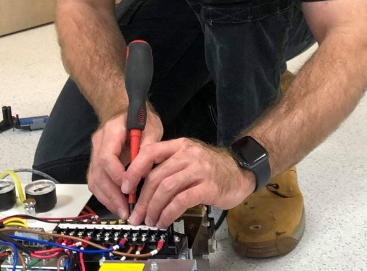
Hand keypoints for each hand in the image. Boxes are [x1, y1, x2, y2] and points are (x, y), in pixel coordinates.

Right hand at [87, 107, 162, 218]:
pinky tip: (116, 204)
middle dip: (111, 194)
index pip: (107, 157)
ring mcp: (94, 153)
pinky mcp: (96, 162)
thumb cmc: (141, 118)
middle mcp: (98, 143)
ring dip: (107, 198)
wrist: (126, 109)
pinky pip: (96, 181)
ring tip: (122, 212)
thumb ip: (148, 148)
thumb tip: (145, 174)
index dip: (117, 175)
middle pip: (98, 173)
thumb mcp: (152, 128)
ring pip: (94, 180)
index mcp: (111, 132)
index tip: (129, 189)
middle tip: (126, 210)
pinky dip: (105, 195)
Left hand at [122, 138, 255, 228]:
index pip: (150, 152)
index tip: (125, 188)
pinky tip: (164, 221)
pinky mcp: (208, 187)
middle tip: (136, 215)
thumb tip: (141, 185)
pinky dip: (168, 213)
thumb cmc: (212, 168)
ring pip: (166, 189)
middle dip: (142, 199)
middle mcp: (188, 155)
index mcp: (180, 145)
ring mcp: (199, 170)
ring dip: (153, 208)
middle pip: (156, 176)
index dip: (134, 170)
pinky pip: (181, 201)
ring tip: (150, 221)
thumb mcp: (189, 157)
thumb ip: (169, 165)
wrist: (241, 171)